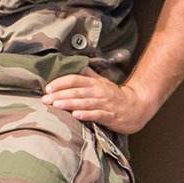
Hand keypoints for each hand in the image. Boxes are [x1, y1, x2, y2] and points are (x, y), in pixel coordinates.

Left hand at [42, 73, 159, 134]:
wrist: (138, 107)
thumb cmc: (116, 96)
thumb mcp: (102, 83)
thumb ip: (88, 75)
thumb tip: (76, 66)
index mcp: (95, 83)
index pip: (75, 79)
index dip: (61, 82)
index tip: (48, 87)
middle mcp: (99, 92)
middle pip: (77, 91)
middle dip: (60, 94)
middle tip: (45, 99)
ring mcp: (105, 104)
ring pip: (85, 102)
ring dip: (70, 103)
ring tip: (56, 105)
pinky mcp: (110, 116)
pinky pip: (97, 115)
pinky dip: (86, 114)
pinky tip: (76, 115)